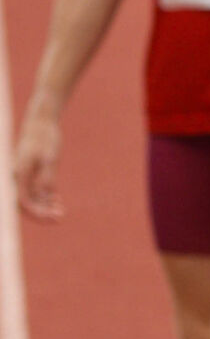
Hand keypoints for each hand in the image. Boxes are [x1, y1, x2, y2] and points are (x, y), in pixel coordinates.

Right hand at [14, 106, 63, 220]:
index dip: (39, 213)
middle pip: (27, 203)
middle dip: (42, 212)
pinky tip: (57, 200)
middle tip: (60, 217)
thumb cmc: (46, 137)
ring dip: (44, 205)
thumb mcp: (50, 157)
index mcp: (20, 174)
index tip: (54, 217)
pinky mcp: (32, 171)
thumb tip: (44, 195)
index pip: (25, 202)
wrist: (41, 121)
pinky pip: (35, 189)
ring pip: (32, 197)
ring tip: (60, 210)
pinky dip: (45, 196)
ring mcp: (25, 174)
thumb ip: (47, 177)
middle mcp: (19, 177)